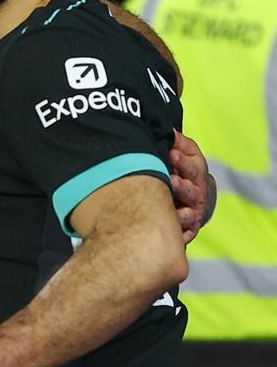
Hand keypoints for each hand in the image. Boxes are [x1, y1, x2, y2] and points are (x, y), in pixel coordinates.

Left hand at [169, 129, 214, 243]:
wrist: (192, 197)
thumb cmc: (183, 171)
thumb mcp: (183, 154)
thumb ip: (178, 143)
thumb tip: (169, 131)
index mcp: (195, 175)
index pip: (193, 168)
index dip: (183, 162)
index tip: (172, 154)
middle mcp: (196, 195)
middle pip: (192, 192)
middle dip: (183, 187)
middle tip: (172, 180)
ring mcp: (193, 213)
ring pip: (190, 215)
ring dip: (183, 212)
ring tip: (173, 211)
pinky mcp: (187, 229)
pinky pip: (186, 234)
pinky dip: (182, 235)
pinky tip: (176, 236)